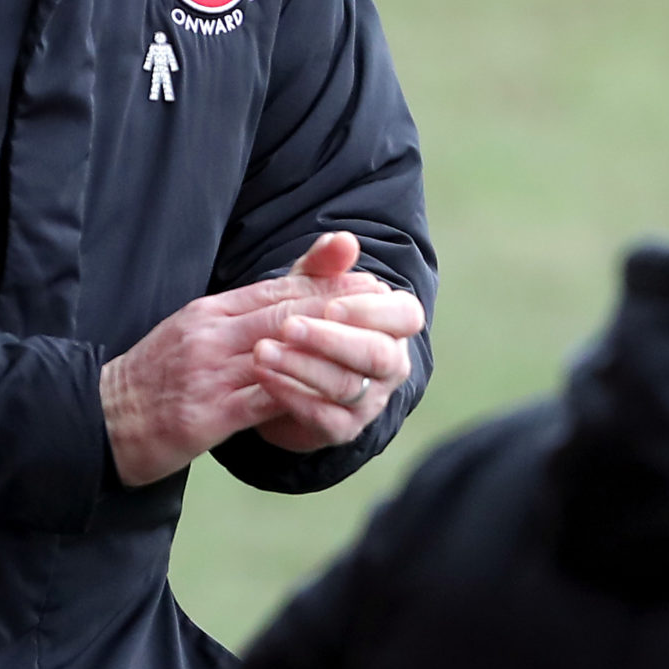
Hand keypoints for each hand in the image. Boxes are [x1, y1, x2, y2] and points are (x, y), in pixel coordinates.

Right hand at [100, 235, 392, 485]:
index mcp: (207, 312)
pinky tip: (333, 396)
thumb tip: (286, 304)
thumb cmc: (153, 379)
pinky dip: (301, 396)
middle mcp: (209, 336)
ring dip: (329, 349)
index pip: (273, 289)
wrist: (100, 420)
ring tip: (370, 346)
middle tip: (382, 301)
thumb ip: (237, 317)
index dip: (323, 283)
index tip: (365, 278)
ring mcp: (206, 374)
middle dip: (337, 306)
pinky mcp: (205, 415)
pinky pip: (263, 402)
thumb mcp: (192, 333)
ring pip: (280, 354)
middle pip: (283, 314)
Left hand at [248, 233, 423, 454]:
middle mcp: (391, 365)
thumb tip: (344, 240)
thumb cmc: (308, 319)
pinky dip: (291, 395)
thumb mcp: (311, 287)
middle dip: (332, 340)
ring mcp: (370, 400)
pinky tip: (263, 377)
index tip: (331, 305)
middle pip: (377, 355)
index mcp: (394, 325)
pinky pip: (323, 416)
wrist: (286, 374)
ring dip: (302, 367)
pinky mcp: (343, 428)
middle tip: (288, 327)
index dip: (372, 312)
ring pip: (347, 386)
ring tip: (262, 351)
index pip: (406, 316)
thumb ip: (325, 264)